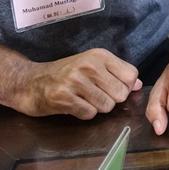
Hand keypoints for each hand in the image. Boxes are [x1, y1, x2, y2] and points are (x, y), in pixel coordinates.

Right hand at [0, 49, 141, 118]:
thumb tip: (138, 84)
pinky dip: (84, 113)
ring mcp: (75, 81)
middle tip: (95, 95)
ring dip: (97, 107)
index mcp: (99, 55)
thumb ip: (116, 73)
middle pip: (121, 93)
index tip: (112, 88)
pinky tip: (74, 105)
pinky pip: (89, 114)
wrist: (29, 82)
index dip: (126, 87)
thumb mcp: (92, 65)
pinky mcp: (64, 98)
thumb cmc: (64, 74)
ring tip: (83, 99)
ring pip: (107, 106)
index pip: (131, 75)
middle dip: (111, 99)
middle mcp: (89, 65)